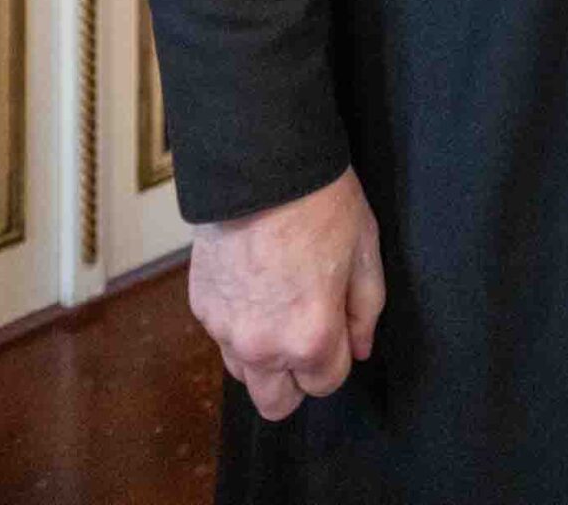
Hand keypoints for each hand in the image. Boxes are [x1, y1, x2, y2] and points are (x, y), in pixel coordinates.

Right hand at [188, 166, 384, 421]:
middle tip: (305, 331)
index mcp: (310, 337)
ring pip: (245, 374)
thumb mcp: (365, 249)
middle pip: (277, 403)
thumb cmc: (320, 201)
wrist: (260, 164)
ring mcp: (225, 329)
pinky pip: (222, 336)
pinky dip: (237, 323)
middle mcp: (263, 346)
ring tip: (277, 304)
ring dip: (263, 355)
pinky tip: (252, 281)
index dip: (337, 355)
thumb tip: (360, 347)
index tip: (336, 323)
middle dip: (295, 378)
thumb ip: (366, 308)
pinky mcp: (201, 306)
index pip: (326, 384)